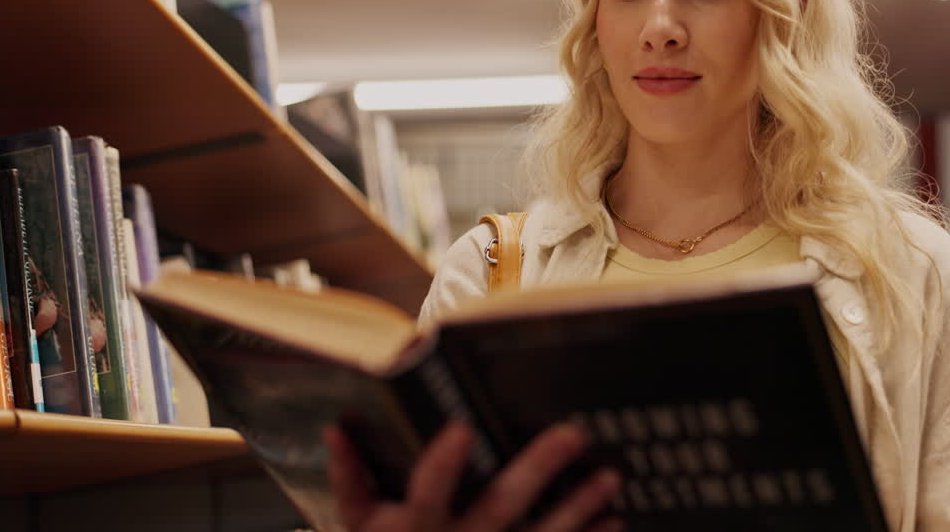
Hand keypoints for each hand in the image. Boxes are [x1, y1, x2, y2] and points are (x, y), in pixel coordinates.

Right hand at [325, 421, 622, 531]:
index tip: (464, 429)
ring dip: (578, 508)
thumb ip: (349, 479)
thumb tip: (335, 428)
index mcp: (411, 527)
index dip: (444, 465)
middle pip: (500, 507)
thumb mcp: (356, 528)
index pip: (426, 493)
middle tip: (573, 434)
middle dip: (537, 470)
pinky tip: (614, 521)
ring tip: (611, 477)